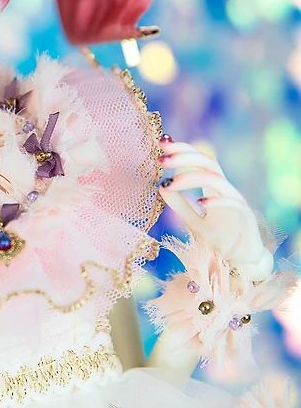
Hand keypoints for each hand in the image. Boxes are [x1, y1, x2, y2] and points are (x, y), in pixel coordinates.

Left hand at [158, 138, 273, 281]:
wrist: (241, 263)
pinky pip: (232, 203)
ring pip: (217, 179)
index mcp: (214, 188)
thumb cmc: (219, 240)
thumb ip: (180, 204)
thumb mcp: (193, 221)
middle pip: (208, 162)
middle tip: (161, 158)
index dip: (183, 149)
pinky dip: (216, 201)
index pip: (200, 160)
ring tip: (171, 183)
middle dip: (184, 156)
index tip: (161, 144)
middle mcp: (226, 190)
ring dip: (192, 177)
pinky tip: (200, 203)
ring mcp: (237, 202)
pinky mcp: (245, 217)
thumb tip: (162, 185)